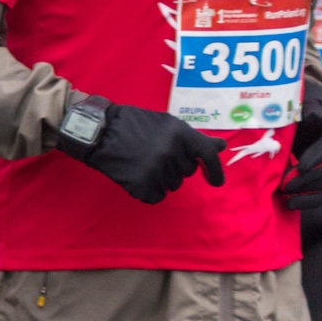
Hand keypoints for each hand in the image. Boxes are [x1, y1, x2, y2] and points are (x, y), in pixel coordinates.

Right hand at [58, 102, 224, 204]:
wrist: (99, 132)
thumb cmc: (134, 124)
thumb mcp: (167, 124)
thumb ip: (194, 138)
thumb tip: (221, 147)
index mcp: (180, 134)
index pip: (208, 156)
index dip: (215, 171)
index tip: (215, 182)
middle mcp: (171, 153)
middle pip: (186, 172)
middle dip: (175, 166)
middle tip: (154, 153)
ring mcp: (157, 170)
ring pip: (172, 185)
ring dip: (161, 178)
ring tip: (142, 162)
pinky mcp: (142, 185)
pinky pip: (155, 196)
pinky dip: (147, 190)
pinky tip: (135, 175)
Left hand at [284, 82, 321, 209]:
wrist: (320, 119)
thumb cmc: (310, 111)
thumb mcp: (310, 105)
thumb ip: (310, 109)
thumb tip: (313, 115)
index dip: (318, 156)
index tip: (300, 166)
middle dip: (309, 178)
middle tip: (286, 184)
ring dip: (309, 191)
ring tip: (286, 195)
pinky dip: (312, 201)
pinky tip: (292, 205)